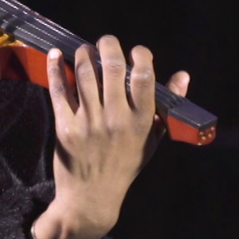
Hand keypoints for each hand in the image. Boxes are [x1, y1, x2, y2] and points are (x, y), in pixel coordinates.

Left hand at [39, 35, 190, 238]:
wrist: (92, 197)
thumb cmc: (125, 164)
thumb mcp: (152, 140)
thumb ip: (167, 106)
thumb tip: (183, 75)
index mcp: (141, 122)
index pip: (144, 79)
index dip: (140, 56)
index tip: (136, 51)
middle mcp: (116, 120)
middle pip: (111, 69)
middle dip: (108, 46)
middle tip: (106, 41)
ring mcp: (88, 122)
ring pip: (84, 75)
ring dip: (83, 54)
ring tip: (85, 50)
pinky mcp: (64, 126)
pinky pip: (59, 90)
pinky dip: (55, 68)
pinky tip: (55, 54)